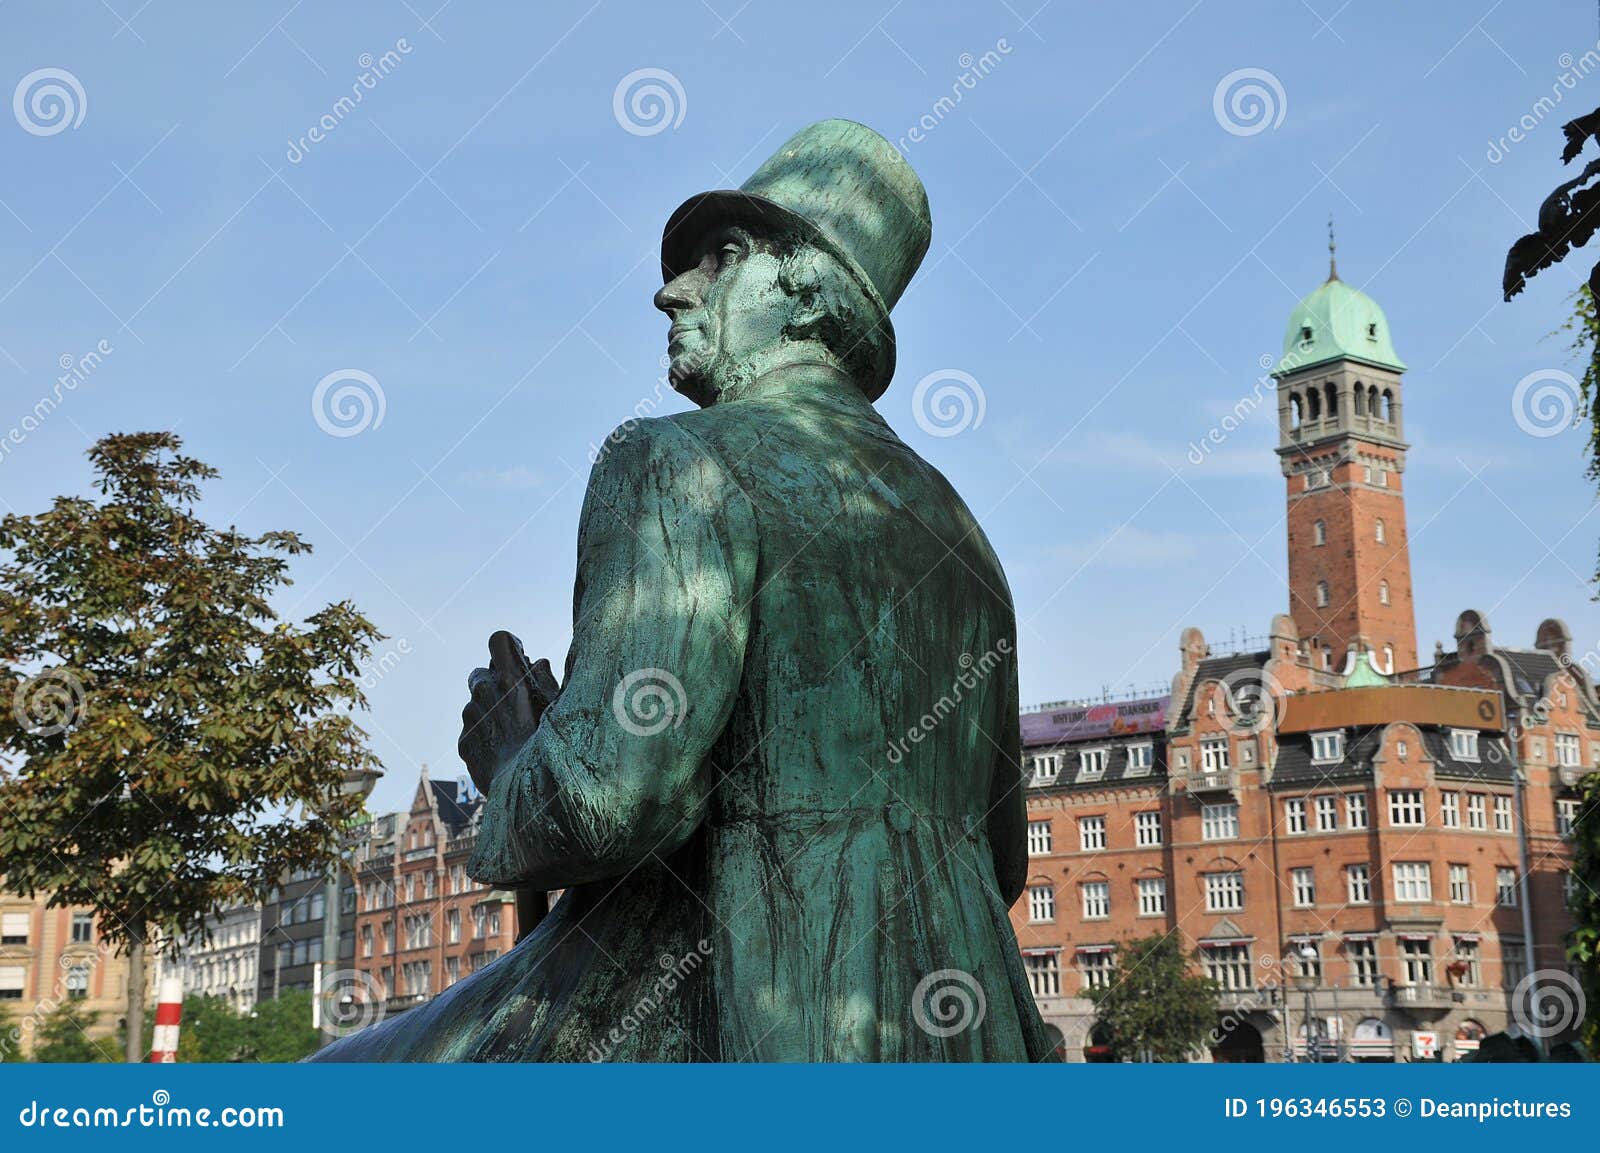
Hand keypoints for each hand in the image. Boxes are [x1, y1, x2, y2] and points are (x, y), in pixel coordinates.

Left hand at [458, 631, 560, 793]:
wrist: (526, 793)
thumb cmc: (551, 748)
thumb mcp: (559, 709)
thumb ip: (545, 681)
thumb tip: (537, 663)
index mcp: (511, 680)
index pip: (498, 640)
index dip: (508, 647)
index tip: (516, 657)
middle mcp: (485, 694)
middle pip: (480, 673)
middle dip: (493, 682)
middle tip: (513, 701)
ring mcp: (471, 718)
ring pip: (474, 703)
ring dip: (488, 710)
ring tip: (511, 733)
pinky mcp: (463, 742)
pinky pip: (471, 728)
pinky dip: (483, 734)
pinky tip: (503, 750)